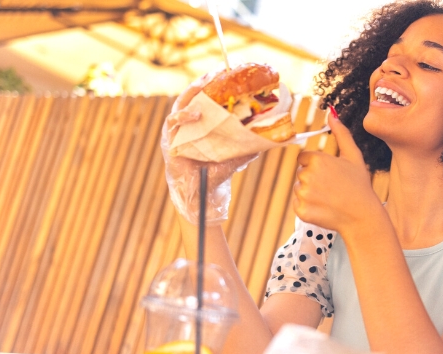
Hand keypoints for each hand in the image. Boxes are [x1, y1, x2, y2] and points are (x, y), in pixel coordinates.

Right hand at [161, 73, 255, 224]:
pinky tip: (195, 112)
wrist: (203, 194)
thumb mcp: (236, 154)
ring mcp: (177, 131)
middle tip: (216, 70)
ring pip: (181, 104)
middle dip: (203, 81)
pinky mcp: (170, 141)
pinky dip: (183, 116)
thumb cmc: (215, 171)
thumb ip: (249, 144)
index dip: (213, 82)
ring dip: (192, 93)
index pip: (205, 97)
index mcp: (201, 122)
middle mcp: (187, 123)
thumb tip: (272, 137)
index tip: (226, 70)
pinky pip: (173, 123)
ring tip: (205, 85)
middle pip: (192, 96)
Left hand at [293, 112, 382, 232]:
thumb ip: (341, 133)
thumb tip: (332, 112)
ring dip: (310, 193)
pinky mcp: (301, 210)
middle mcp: (307, 175)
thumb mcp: (353, 156)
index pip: (304, 158)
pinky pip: (298, 205)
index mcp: (317, 160)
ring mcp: (303, 194)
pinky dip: (308, 208)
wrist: (362, 217)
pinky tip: (324, 209)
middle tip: (332, 188)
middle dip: (313, 179)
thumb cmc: (360, 185)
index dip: (316, 166)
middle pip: (301, 173)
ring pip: (299, 189)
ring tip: (329, 199)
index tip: (330, 175)